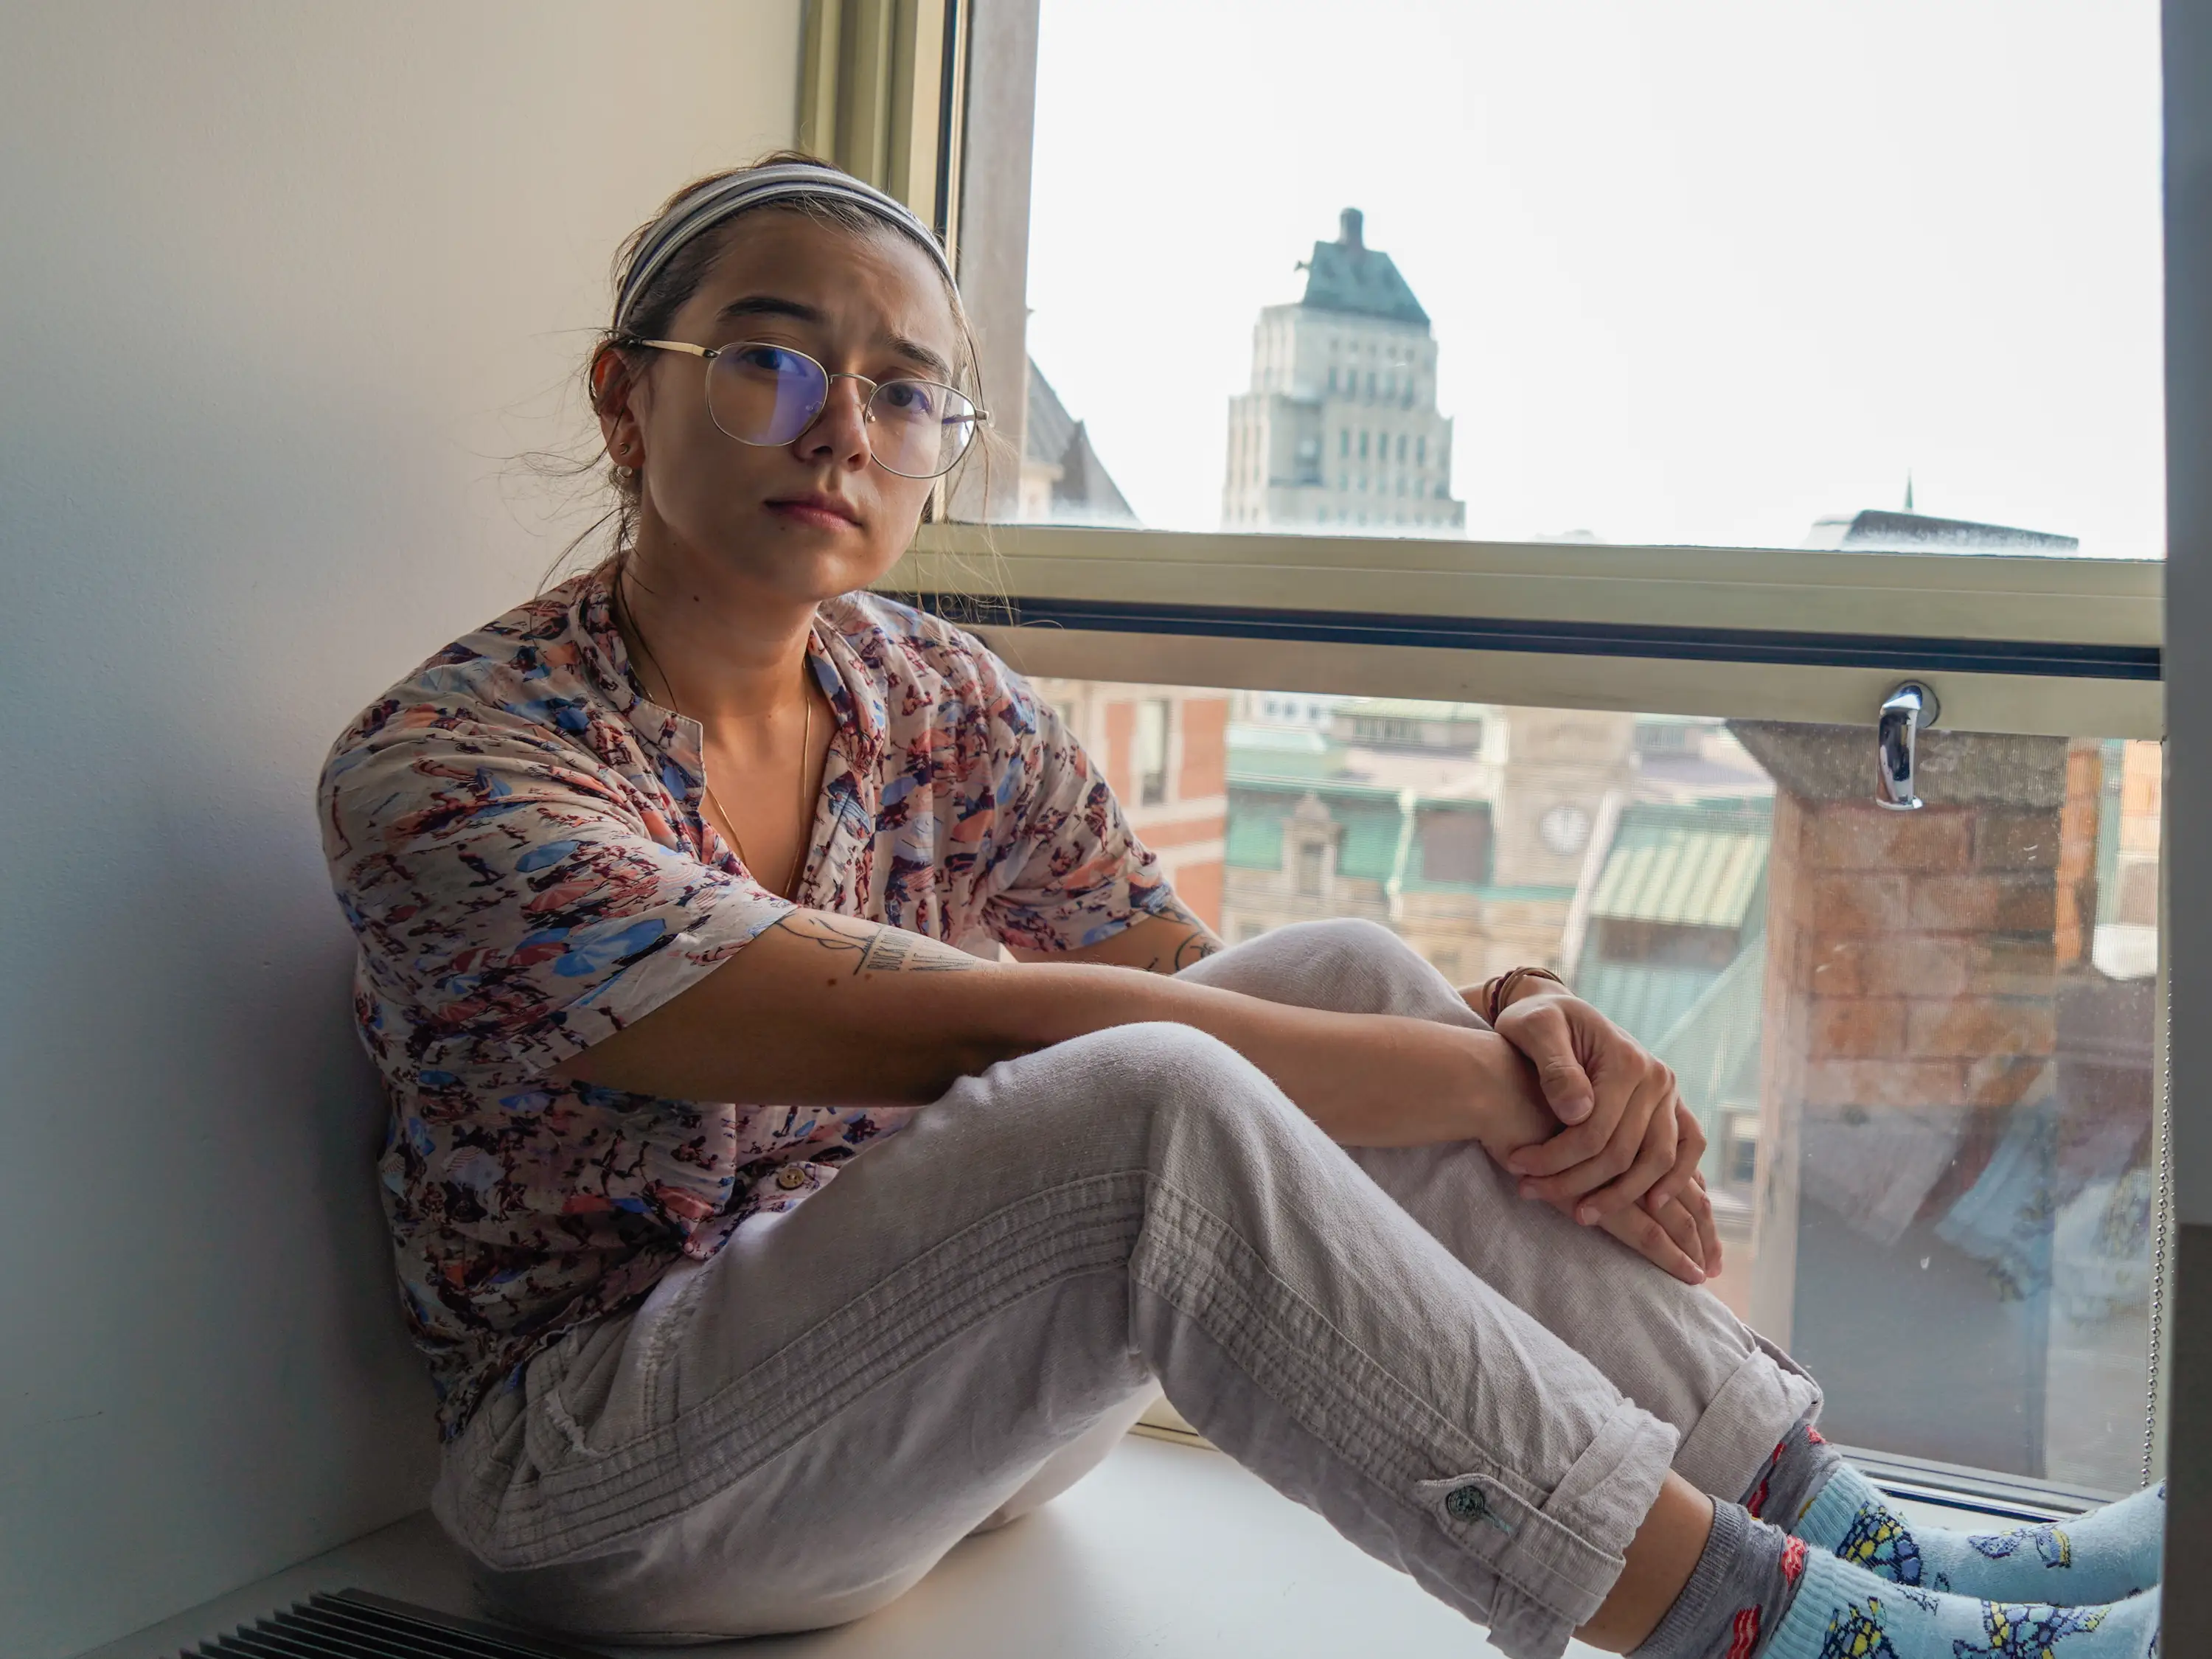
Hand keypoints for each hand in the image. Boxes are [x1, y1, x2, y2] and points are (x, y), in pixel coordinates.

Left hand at [1484, 991, 1716, 1265]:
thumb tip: (1577, 1113)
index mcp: (1625, 1059)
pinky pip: (1688, 1147)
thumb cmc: (1538, 1021)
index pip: (1594, 1130)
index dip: (1555, 1158)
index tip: (1517, 1168)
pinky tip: (1650, 1205)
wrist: (1558, 1012)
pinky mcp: (1673, 1106)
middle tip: (1531, 1193)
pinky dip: (1675, 1179)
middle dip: (1575, 1181)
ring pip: (1656, 1160)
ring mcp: (1669, 1093)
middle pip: (1622, 1151)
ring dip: (1620, 1196)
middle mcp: (1656, 1077)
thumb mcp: (1534, 1029)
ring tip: (1580, 1215)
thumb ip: (1554, 1067)